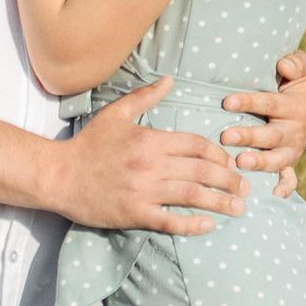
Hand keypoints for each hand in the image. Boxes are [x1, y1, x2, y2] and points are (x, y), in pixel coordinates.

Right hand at [47, 76, 249, 233]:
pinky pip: (170, 221)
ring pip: (193, 196)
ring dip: (221, 202)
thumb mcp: (116, 114)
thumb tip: (170, 79)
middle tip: (246, 187)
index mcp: (149, 140)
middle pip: (202, 171)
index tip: (231, 163)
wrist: (59, 176)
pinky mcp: (134, 214)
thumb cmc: (88, 145)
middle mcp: (150, 165)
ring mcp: (143, 191)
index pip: (197, 145)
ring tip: (238, 208)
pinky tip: (208, 226)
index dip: (220, 154)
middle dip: (229, 180)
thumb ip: (145, 97)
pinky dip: (192, 225)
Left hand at [221, 50, 305, 198]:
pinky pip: (291, 177)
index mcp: (293, 106)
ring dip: (260, 162)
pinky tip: (275, 194)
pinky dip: (286, 186)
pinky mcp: (291, 161)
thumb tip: (284, 64)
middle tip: (227, 136)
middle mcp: (293, 129)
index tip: (227, 102)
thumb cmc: (298, 84)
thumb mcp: (303, 68)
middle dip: (250, 137)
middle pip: (271, 135)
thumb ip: (296, 63)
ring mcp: (292, 148)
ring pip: (278, 159)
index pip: (269, 103)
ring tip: (240, 162)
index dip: (249, 102)